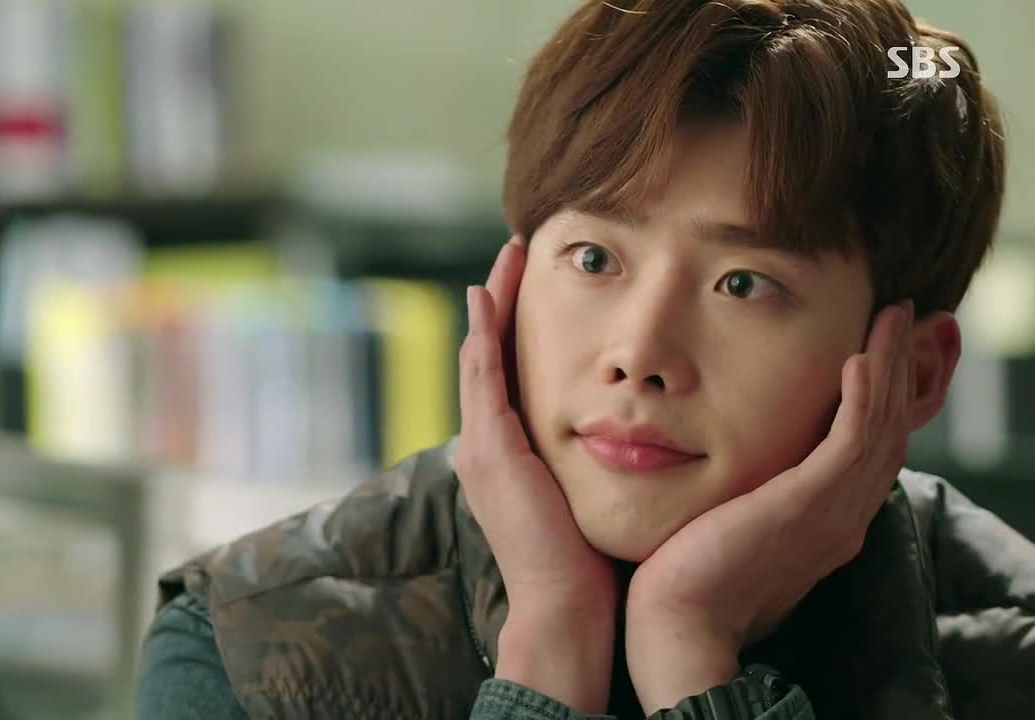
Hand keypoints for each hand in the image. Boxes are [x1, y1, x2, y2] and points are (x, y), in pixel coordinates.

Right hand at [456, 237, 617, 712]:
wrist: (564, 610)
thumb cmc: (586, 565)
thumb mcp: (587, 500)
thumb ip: (594, 466)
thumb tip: (633, 440)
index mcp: (509, 454)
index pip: (509, 374)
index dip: (518, 326)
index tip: (537, 284)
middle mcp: (485, 443)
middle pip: (489, 353)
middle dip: (502, 300)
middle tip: (517, 249)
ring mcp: (481, 445)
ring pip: (481, 354)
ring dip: (493, 302)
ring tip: (508, 254)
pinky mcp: (490, 449)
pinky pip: (483, 376)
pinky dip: (483, 333)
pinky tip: (490, 294)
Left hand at [625, 300, 917, 713]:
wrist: (678, 625)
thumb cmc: (685, 581)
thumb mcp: (727, 529)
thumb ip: (743, 501)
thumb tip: (723, 474)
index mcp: (826, 524)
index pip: (867, 452)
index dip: (879, 400)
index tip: (873, 352)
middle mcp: (842, 518)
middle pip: (888, 432)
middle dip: (896, 372)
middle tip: (896, 319)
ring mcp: (832, 514)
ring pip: (880, 427)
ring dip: (888, 368)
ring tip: (890, 319)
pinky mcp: (809, 505)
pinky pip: (851, 440)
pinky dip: (861, 397)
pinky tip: (857, 358)